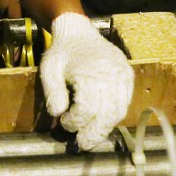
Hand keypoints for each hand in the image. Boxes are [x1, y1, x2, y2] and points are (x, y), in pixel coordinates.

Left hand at [40, 13, 133, 150]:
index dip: (75, 122)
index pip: (87, 108)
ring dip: (105, 129)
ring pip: (119, 112)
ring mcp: (122, 75)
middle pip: (107, 114)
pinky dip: (113, 116)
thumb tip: (58, 114)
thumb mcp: (48, 69)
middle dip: (93, 134)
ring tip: (91, 138)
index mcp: (90, 72)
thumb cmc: (61, 51)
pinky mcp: (127, 75)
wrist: (78, 31)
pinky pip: (125, 102)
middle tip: (81, 145)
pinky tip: (101, 122)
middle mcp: (111, 74)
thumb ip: (52, 92)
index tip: (64, 122)